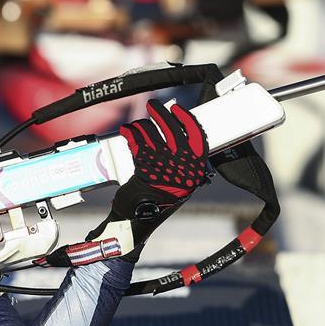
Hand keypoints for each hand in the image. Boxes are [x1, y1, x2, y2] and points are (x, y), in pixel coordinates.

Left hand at [89, 99, 209, 260]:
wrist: (138, 220)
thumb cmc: (156, 200)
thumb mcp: (176, 182)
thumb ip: (178, 161)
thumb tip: (172, 133)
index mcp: (194, 170)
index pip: (197, 137)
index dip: (187, 120)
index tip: (179, 109)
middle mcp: (183, 168)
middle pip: (173, 130)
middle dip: (161, 114)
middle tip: (153, 105)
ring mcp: (164, 168)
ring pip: (153, 134)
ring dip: (143, 124)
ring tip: (138, 123)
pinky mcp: (144, 168)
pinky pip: (138, 144)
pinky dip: (131, 134)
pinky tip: (127, 131)